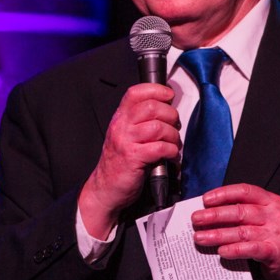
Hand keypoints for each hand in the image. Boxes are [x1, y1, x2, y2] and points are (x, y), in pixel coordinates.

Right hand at [78, 84, 179, 237]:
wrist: (104, 189)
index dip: (157, 90)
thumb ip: (140, 121)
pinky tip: (170, 156)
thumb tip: (167, 109)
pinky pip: (159, 148)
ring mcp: (126, 141)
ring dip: (173, 136)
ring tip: (173, 144)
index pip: (136, 92)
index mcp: (120, 118)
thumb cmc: (119, 163)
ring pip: (158, 127)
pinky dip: (171, 151)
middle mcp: (121, 126)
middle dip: (171, 116)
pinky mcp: (133, 158)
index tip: (169, 96)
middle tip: (174, 126)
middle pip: (152, 107)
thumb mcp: (126, 135)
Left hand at [191, 183, 279, 279]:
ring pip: (241, 231)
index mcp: (271, 201)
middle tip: (196, 219)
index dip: (223, 193)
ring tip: (200, 238)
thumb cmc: (276, 238)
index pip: (245, 191)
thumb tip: (212, 213)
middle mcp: (275, 214)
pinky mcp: (276, 252)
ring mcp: (276, 233)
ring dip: (218, 234)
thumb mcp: (265, 219)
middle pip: (239, 211)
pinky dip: (235, 250)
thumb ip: (245, 213)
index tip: (205, 199)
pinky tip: (222, 251)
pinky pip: (251, 249)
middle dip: (214, 215)